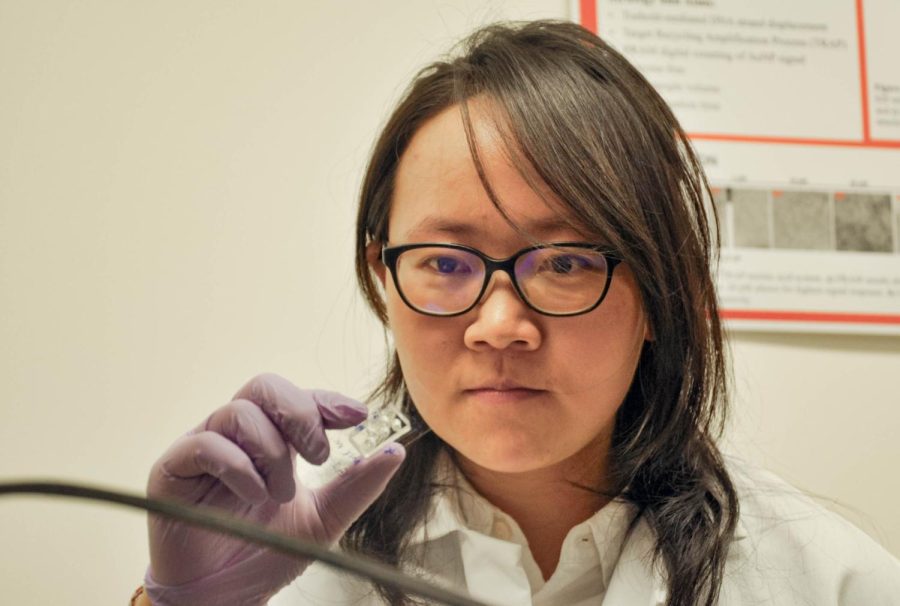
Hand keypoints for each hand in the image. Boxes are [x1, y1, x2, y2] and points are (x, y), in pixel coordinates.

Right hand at [144, 373, 404, 605]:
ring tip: (280, 494)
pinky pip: (204, 444)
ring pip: (239, 412)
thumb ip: (357, 486)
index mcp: (273, 440)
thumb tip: (397, 450)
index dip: (328, 401)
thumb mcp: (324, 520)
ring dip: (271, 451)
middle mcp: (238, 436)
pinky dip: (237, 465)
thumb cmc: (265, 554)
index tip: (359, 416)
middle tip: (319, 455)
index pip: (300, 400)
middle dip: (299, 413)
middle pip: (266, 387)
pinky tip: (254, 494)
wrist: (223, 599)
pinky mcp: (173, 468)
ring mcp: (204, 447)